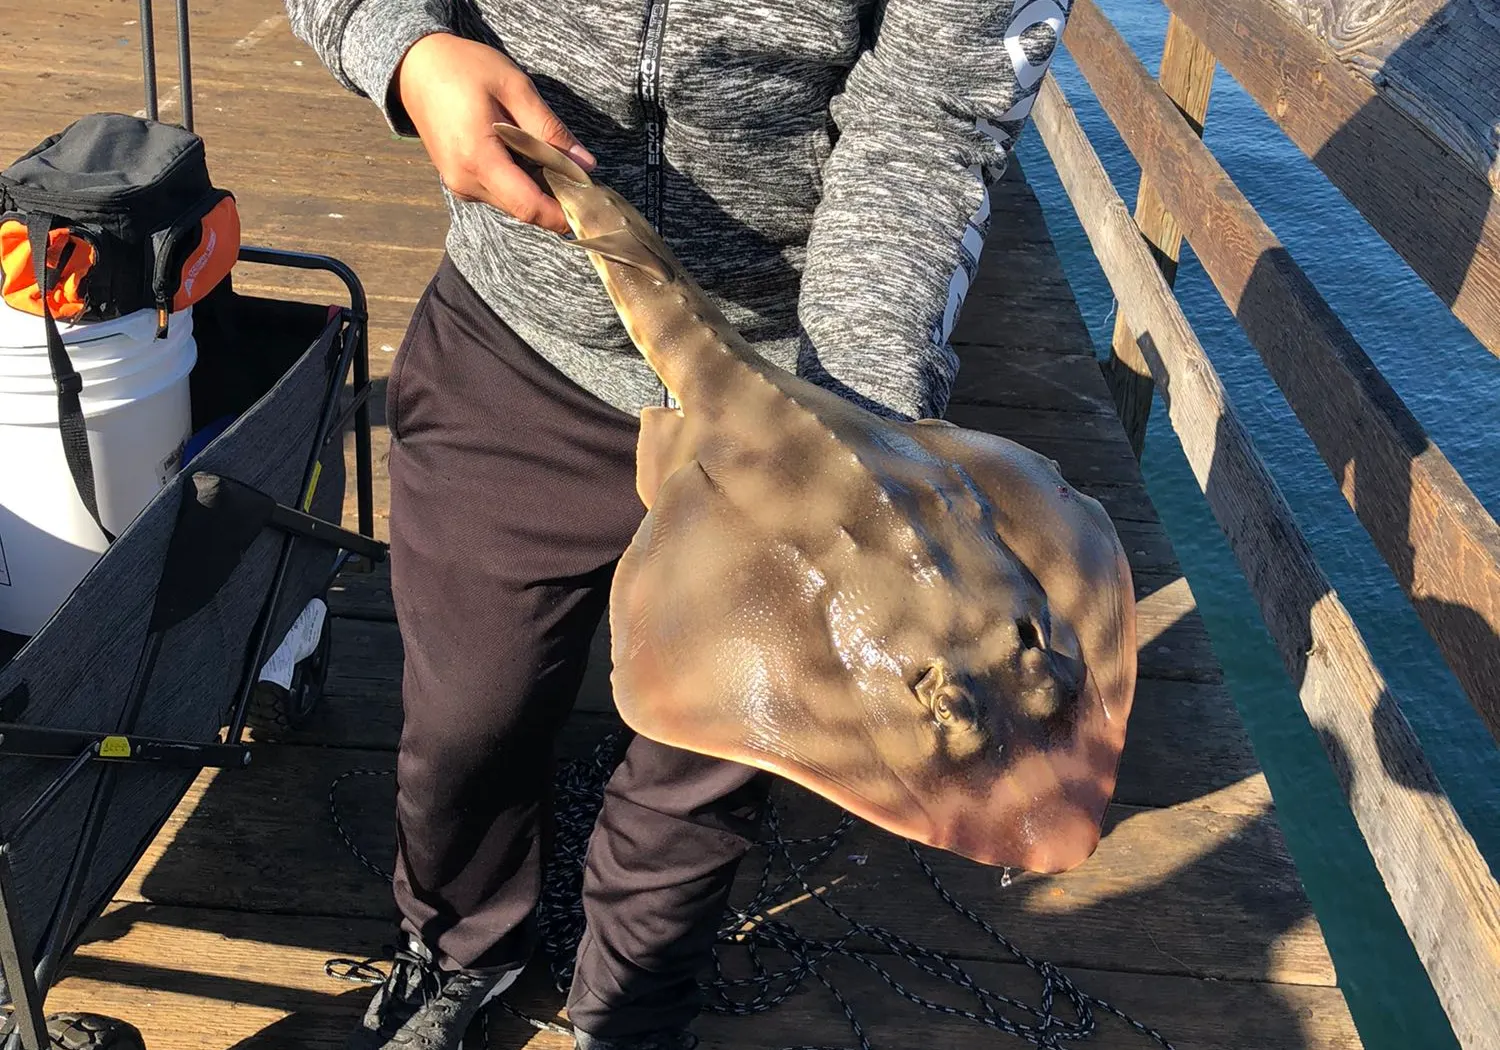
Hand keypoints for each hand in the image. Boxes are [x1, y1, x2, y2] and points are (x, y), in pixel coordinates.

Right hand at [395, 32, 594, 233]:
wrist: (416, 67)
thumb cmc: (463, 69)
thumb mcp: (515, 88)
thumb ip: (549, 129)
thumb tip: (585, 165)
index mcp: (477, 158)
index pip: (528, 205)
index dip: (561, 215)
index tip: (589, 209)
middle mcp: (464, 180)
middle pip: (522, 209)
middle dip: (554, 202)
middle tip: (580, 179)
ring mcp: (458, 184)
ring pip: (511, 203)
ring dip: (537, 191)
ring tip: (554, 162)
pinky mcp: (458, 181)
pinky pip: (498, 193)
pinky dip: (519, 183)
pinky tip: (527, 158)